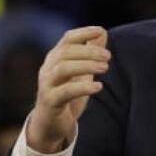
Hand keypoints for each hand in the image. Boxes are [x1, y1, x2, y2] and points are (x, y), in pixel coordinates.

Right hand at [27, 27, 109, 153]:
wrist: (49, 125)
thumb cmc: (66, 95)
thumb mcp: (81, 72)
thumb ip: (90, 53)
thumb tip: (102, 32)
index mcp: (55, 58)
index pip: (68, 39)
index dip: (84, 33)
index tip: (101, 31)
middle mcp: (48, 69)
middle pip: (66, 52)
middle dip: (88, 51)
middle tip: (108, 56)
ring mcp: (47, 85)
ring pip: (63, 69)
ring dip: (86, 65)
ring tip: (104, 67)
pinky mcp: (50, 102)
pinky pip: (65, 92)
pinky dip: (82, 88)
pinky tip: (98, 87)